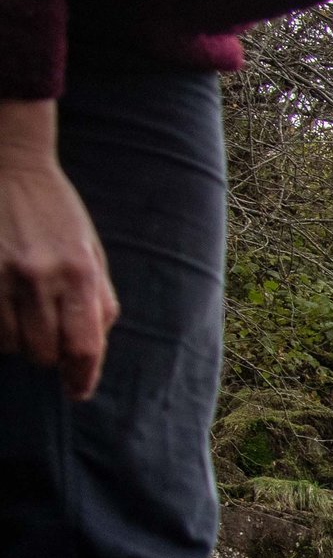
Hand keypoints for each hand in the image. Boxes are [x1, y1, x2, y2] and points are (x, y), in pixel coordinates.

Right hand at [0, 101, 116, 399]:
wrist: (9, 165)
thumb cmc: (58, 217)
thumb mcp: (92, 254)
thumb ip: (97, 302)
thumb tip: (92, 353)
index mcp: (79, 272)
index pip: (82, 347)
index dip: (81, 378)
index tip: (77, 391)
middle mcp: (39, 275)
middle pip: (43, 352)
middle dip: (48, 356)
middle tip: (47, 340)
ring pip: (8, 343)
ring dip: (16, 341)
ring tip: (22, 318)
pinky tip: (2, 312)